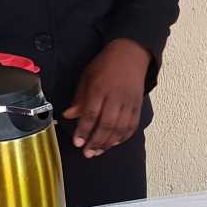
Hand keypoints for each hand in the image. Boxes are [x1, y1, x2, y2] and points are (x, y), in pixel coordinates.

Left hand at [63, 39, 149, 157]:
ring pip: (120, 128)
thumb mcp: (87, 77)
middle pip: (106, 125)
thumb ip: (79, 98)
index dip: (83, 130)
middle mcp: (116, 97)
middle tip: (87, 153)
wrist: (130, 54)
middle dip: (95, 141)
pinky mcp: (138, 106)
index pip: (91, 114)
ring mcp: (129, 102)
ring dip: (108, 143)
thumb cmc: (105, 65)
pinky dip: (123, 137)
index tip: (77, 142)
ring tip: (98, 151)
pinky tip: (114, 143)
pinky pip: (132, 125)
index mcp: (100, 88)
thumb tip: (68, 116)